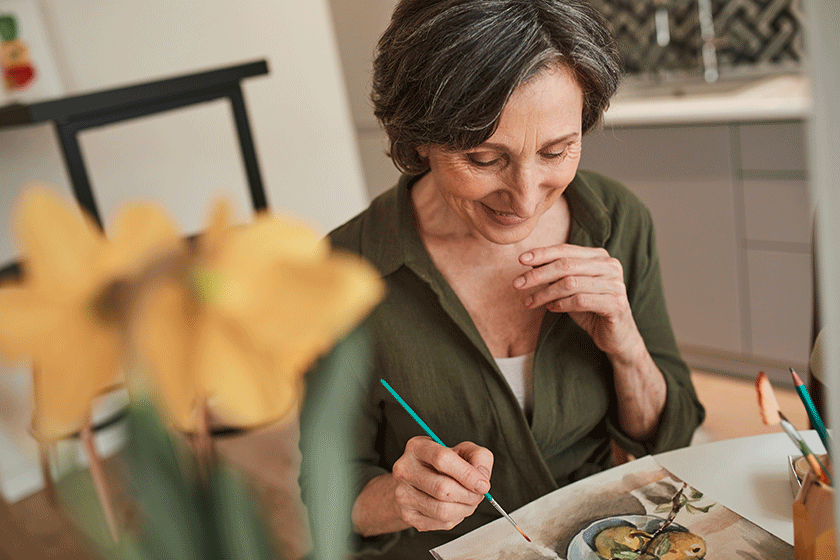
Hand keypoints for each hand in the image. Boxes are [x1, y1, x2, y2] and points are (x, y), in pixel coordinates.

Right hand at [390, 436, 492, 531]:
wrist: (417, 483)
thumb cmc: (441, 466)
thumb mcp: (462, 451)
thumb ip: (478, 456)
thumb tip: (482, 476)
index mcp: (417, 447)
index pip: (442, 459)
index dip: (467, 474)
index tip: (483, 484)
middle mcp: (405, 469)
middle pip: (443, 488)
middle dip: (469, 495)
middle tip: (478, 494)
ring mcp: (403, 494)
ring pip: (442, 510)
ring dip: (464, 509)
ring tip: (467, 501)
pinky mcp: (407, 515)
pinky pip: (439, 523)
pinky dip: (455, 518)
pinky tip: (454, 508)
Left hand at [514, 244, 643, 361]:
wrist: (617, 336)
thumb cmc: (591, 309)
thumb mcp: (571, 288)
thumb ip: (556, 274)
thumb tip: (529, 262)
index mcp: (599, 257)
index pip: (566, 250)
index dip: (542, 253)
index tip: (521, 260)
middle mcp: (610, 266)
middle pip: (565, 265)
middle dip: (537, 274)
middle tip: (517, 284)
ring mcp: (615, 284)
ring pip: (570, 283)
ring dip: (545, 293)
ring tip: (530, 302)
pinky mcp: (615, 304)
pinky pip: (580, 300)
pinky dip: (561, 304)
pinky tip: (551, 309)